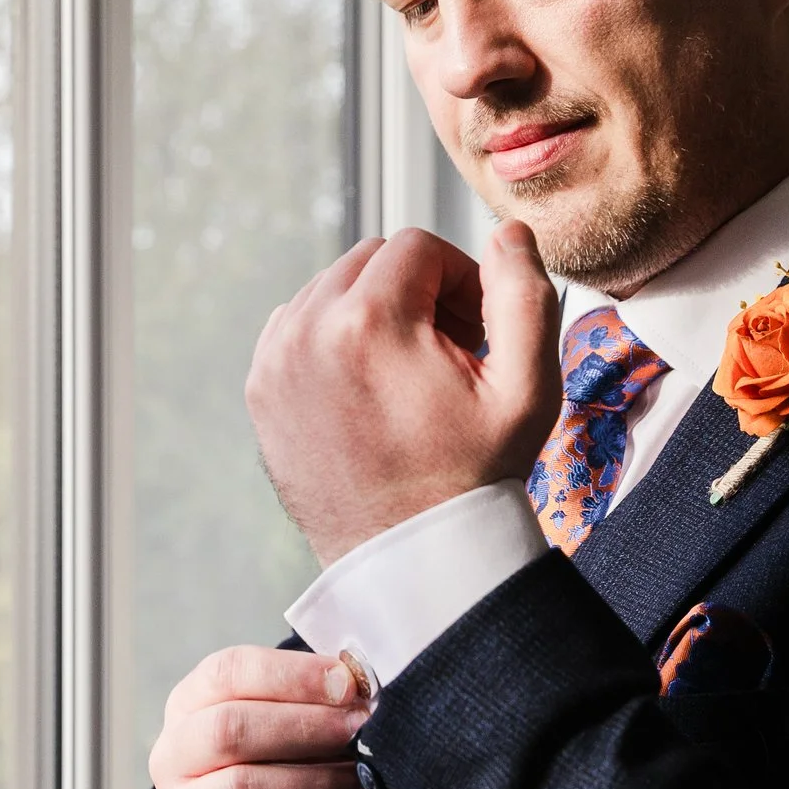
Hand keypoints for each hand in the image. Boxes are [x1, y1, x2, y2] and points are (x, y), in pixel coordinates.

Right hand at [150, 645, 373, 788]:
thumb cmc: (275, 780)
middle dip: (305, 725)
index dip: (291, 674)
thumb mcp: (283, 734)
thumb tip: (361, 687)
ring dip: (315, 783)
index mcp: (189, 709)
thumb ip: (313, 705)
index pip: (226, 673)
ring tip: (362, 780)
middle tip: (359, 728)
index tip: (348, 684)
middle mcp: (173, 762)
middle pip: (227, 730)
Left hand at [248, 220, 560, 565]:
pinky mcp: (262, 390)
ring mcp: (275, 362)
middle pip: (369, 260)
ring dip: (374, 310)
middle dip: (415, 289)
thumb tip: (508, 232)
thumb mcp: (526, 389)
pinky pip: (298, 326)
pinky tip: (371, 385)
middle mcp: (307, 332)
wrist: (410, 557)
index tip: (477, 329)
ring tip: (411, 371)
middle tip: (450, 350)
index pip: (416, 247)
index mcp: (368, 323)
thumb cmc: (472, 478)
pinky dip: (334, 338)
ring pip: (330, 289)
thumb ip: (523, 295)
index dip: (460, 278)